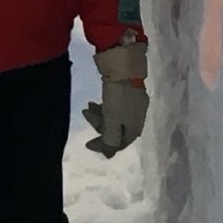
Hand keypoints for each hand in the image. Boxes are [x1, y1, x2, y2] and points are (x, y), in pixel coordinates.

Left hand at [84, 37, 147, 157]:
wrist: (125, 66)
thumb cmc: (118, 96)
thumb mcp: (112, 120)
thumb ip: (110, 139)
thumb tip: (108, 156)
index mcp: (135, 127)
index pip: (119, 144)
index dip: (104, 146)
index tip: (87, 144)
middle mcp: (137, 117)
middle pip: (116, 129)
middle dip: (100, 126)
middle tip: (85, 114)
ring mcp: (135, 103)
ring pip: (115, 116)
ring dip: (100, 114)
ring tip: (87, 107)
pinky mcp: (130, 91)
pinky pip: (116, 105)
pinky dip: (105, 106)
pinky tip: (95, 101)